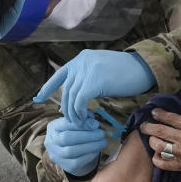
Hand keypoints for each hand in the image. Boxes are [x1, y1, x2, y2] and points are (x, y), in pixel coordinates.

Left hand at [33, 50, 155, 125]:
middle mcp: (81, 63)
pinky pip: (79, 102)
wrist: (142, 69)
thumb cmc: (127, 73)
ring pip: (71, 97)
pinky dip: (80, 112)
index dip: (47, 87)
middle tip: (71, 120)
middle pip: (66, 90)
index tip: (38, 98)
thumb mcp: (102, 70)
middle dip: (66, 107)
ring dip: (73, 113)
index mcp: (81, 59)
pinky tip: (85, 119)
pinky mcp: (93, 82)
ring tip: (79, 122)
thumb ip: (89, 77)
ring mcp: (86, 71)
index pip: (59, 74)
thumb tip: (79, 93)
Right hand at [44, 116, 107, 176]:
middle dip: (86, 135)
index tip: (95, 124)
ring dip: (90, 146)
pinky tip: (97, 150)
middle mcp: (51, 142)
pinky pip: (76, 162)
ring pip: (71, 151)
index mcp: (53, 127)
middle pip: (66, 138)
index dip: (80, 124)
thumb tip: (94, 123)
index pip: (64, 124)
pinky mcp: (65, 166)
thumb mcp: (77, 124)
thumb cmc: (76, 133)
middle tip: (101, 133)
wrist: (73, 153)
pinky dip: (88, 155)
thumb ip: (84, 120)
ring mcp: (56, 155)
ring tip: (102, 141)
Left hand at [140, 109, 180, 181]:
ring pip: (158, 146)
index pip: (171, 118)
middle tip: (144, 125)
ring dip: (152, 141)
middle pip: (160, 130)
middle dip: (148, 126)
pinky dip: (157, 158)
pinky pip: (162, 163)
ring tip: (152, 138)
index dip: (160, 113)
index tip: (154, 111)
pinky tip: (158, 154)